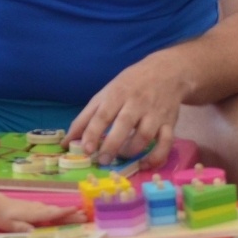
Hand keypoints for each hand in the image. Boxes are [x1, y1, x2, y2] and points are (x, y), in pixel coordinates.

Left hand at [0, 196, 84, 232]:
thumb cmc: (4, 217)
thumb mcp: (10, 225)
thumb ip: (22, 228)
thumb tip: (33, 232)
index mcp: (35, 214)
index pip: (52, 214)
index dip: (64, 213)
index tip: (77, 210)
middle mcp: (39, 209)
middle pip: (58, 212)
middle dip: (72, 214)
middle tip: (87, 216)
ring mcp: (39, 208)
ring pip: (56, 211)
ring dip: (69, 212)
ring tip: (82, 215)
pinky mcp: (37, 208)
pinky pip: (52, 210)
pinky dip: (61, 212)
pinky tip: (67, 213)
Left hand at [68, 53, 188, 168]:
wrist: (166, 72)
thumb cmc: (129, 85)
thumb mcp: (105, 94)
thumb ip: (86, 117)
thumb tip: (67, 141)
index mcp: (117, 94)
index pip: (103, 114)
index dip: (93, 132)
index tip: (86, 149)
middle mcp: (136, 103)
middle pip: (124, 125)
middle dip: (112, 145)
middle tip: (102, 160)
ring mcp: (155, 114)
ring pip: (145, 135)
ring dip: (132, 151)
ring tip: (120, 157)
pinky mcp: (170, 123)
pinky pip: (166, 143)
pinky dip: (157, 157)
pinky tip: (145, 164)